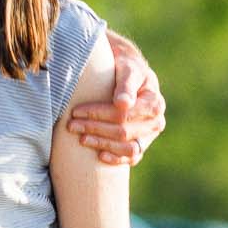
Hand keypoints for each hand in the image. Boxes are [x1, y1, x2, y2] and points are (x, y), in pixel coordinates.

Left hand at [68, 32, 164, 166]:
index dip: (98, 115)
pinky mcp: (142, 145)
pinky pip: (132, 158)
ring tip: (82, 139)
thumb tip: (123, 103)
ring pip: (128, 148)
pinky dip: (116, 159)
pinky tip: (99, 156)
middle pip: (123, 132)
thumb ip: (126, 84)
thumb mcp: (127, 69)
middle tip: (71, 125)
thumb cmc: (126, 68)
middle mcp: (156, 122)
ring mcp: (149, 136)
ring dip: (103, 144)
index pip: (123, 114)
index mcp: (154, 103)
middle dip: (95, 129)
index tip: (76, 112)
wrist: (130, 74)